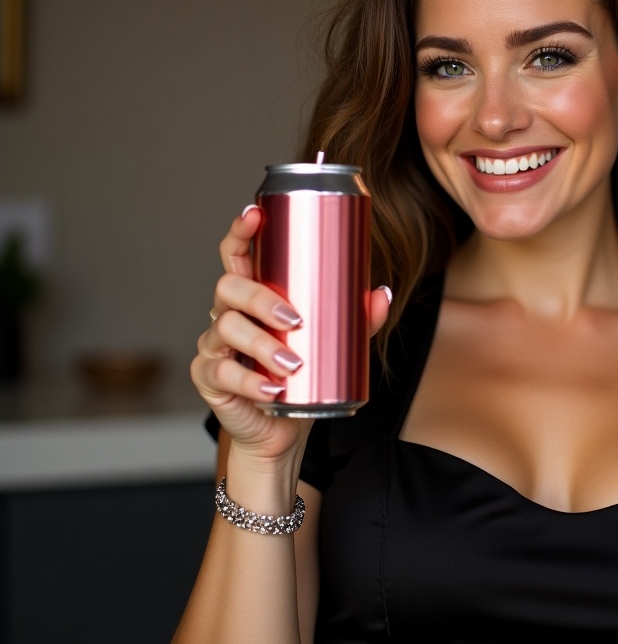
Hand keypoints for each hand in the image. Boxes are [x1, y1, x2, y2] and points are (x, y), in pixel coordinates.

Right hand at [191, 205, 389, 461]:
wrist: (283, 431)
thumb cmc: (301, 378)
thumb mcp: (333, 344)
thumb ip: (356, 319)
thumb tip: (381, 293)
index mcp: (252, 296)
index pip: (238, 255)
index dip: (241, 231)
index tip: (254, 213)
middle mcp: (226, 315)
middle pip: (229, 287)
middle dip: (261, 298)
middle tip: (294, 319)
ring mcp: (214, 346)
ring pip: (227, 329)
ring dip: (261, 344)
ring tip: (293, 362)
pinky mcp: (210, 379)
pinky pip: (222, 373)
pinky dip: (250, 383)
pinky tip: (272, 391)